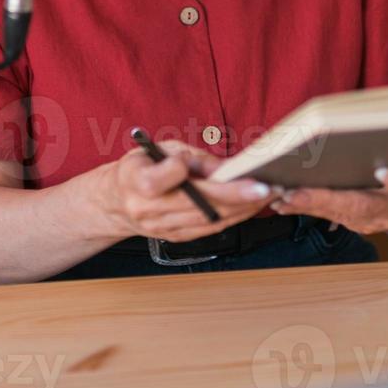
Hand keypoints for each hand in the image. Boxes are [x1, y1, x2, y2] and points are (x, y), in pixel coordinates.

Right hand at [101, 140, 282, 243]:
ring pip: (209, 220)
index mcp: (137, 181)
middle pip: (197, 205)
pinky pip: (211, 229)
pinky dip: (235, 217)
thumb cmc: (141, 168)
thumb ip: (191, 157)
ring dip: (243, 209)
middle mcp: (149, 209)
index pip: (160, 179)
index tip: (201, 161)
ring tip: (269, 194)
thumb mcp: (158, 150)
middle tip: (266, 186)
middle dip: (236, 196)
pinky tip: (252, 206)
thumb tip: (227, 167)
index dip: (180, 170)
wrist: (117, 202)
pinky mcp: (177, 238)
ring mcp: (163, 228)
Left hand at [268, 149, 387, 235]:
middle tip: (294, 194)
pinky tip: (281, 204)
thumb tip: (368, 131)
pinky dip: (305, 210)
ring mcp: (375, 221)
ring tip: (280, 198)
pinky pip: (329, 217)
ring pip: (339, 214)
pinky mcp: (358, 225)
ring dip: (307, 207)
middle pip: (360, 205)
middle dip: (325, 200)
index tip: (383, 172)